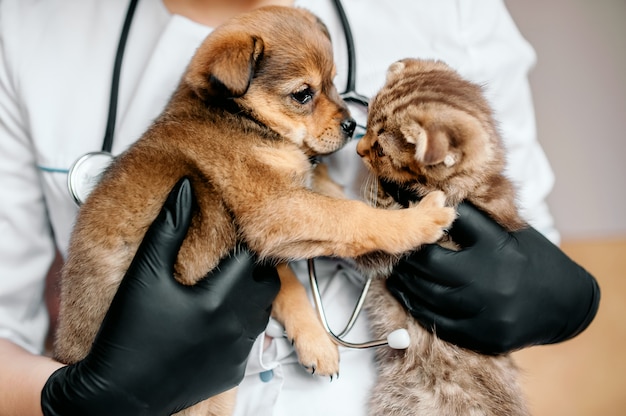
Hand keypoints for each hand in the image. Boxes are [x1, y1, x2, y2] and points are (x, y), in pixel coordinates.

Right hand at [41, 178, 279, 415]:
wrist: (117, 394)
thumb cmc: (126, 330)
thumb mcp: (144, 274)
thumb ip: (169, 227)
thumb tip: (187, 187)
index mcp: (218, 298)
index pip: (250, 255)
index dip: (243, 239)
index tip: (234, 232)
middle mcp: (236, 326)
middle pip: (264, 283)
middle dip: (252, 267)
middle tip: (229, 258)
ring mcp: (236, 352)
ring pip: (261, 310)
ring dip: (249, 294)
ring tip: (223, 283)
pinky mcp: (231, 372)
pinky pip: (248, 338)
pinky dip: (238, 323)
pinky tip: (212, 318)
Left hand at [386, 202, 599, 354]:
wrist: (566, 303)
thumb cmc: (533, 259)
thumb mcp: (508, 231)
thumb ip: (472, 220)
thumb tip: (433, 201)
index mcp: (495, 248)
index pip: (443, 232)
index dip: (419, 225)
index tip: (406, 218)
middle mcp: (488, 282)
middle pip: (429, 267)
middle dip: (408, 257)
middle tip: (394, 248)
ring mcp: (484, 313)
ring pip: (427, 296)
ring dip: (405, 283)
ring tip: (394, 271)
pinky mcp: (481, 336)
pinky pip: (438, 322)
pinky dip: (417, 306)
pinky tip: (408, 295)